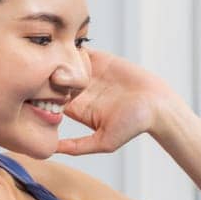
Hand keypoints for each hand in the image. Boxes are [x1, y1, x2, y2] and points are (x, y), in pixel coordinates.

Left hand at [54, 48, 175, 155]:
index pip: (51, 101)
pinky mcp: (100, 59)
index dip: (43, 96)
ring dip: (60, 61)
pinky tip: (76, 54)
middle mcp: (81, 91)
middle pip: (54, 80)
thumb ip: (78, 147)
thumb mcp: (104, 142)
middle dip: (49, 76)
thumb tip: (52, 150)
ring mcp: (90, 73)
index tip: (44, 93)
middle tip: (52, 74)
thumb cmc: (134, 126)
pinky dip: (74, 49)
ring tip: (63, 63)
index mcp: (78, 109)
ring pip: (64, 63)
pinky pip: (80, 50)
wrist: (157, 104)